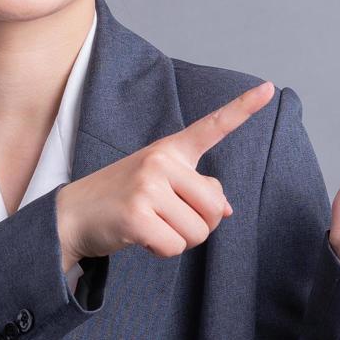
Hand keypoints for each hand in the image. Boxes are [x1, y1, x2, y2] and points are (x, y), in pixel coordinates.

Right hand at [55, 81, 276, 269]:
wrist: (71, 216)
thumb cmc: (122, 199)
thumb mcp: (159, 184)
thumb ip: (196, 190)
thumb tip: (227, 209)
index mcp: (171, 149)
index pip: (213, 126)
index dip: (244, 108)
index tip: (269, 88)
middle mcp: (161, 161)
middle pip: (216, 208)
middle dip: (199, 224)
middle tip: (167, 218)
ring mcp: (148, 186)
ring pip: (199, 232)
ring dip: (179, 239)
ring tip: (151, 225)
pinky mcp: (137, 215)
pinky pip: (176, 246)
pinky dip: (162, 251)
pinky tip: (141, 237)